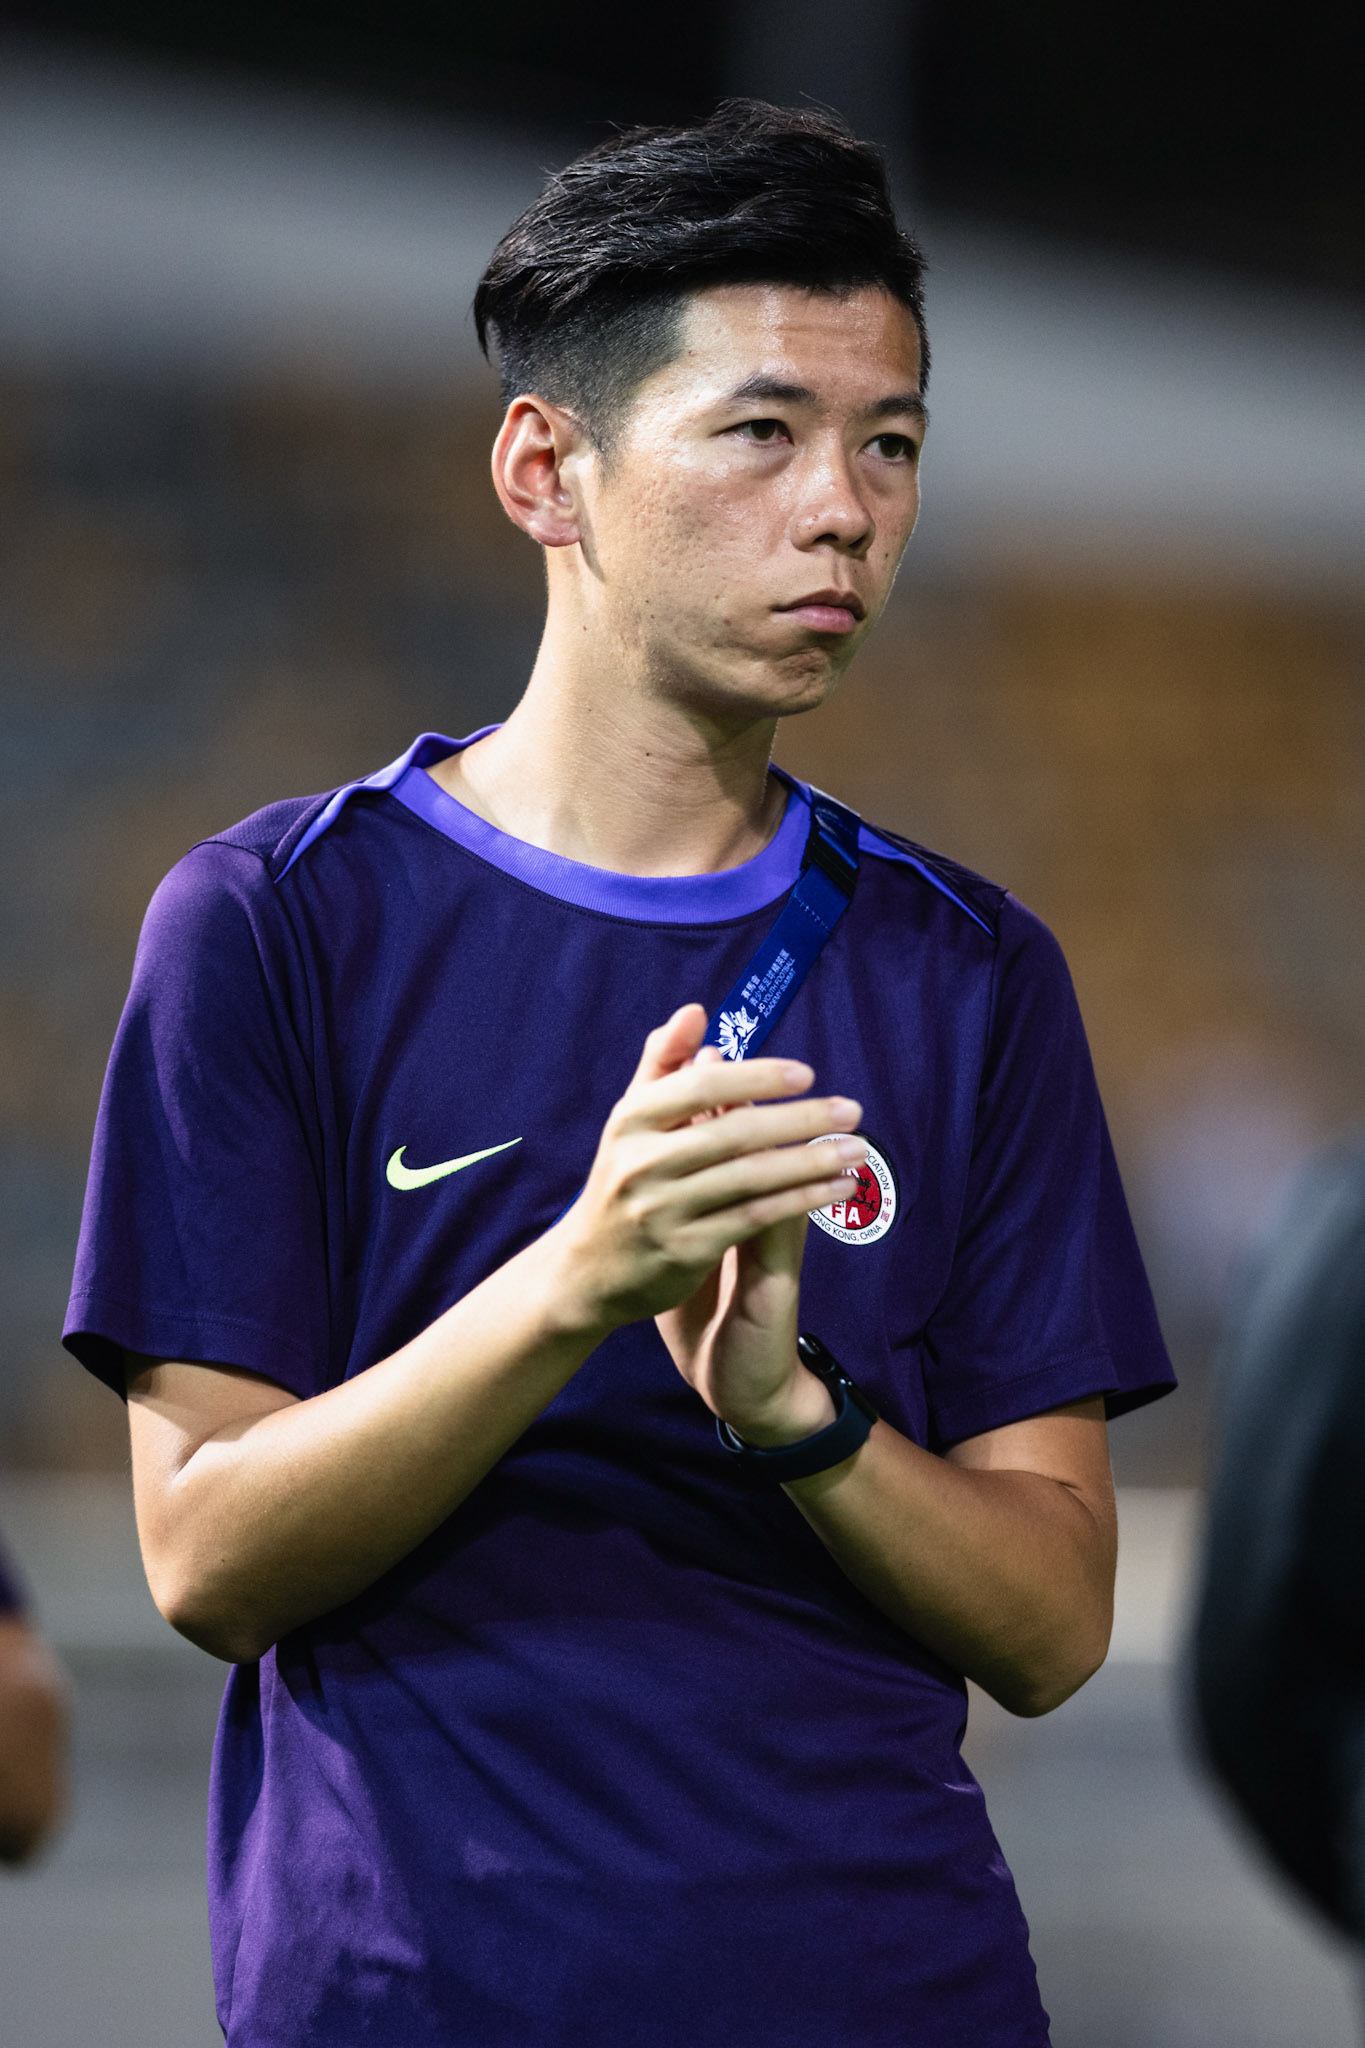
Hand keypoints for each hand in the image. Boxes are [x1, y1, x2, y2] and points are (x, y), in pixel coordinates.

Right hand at [547, 1004, 864, 1341]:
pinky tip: (837, 1189)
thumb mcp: (632, 1119)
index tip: (807, 1074)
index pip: (700, 1085)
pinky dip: (801, 1201)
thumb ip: (663, 1063)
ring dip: (812, 1162)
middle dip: (800, 1120)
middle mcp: (642, 1163)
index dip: (755, 1076)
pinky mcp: (685, 1251)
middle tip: (853, 1110)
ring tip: (857, 1150)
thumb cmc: (625, 1177)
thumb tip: (696, 1011)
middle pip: (734, 1132)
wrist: (588, 1269)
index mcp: (631, 1120)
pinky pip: (754, 1218)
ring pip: (751, 1178)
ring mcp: (663, 1210)